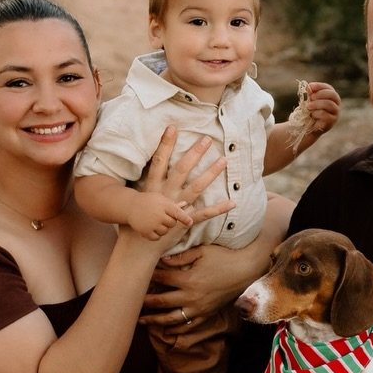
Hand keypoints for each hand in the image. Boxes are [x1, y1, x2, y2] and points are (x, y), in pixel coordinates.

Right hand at [127, 128, 231, 255]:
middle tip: (207, 139)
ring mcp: (177, 207)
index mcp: (154, 187)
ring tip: (223, 160)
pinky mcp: (185, 221)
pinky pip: (205, 214)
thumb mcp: (141, 197)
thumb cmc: (139, 219)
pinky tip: (233, 202)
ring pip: (196, 187)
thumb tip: (153, 166)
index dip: (165, 144)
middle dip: (194, 153)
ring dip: (211, 173)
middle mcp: (166, 194)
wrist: (139, 244)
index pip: (159, 161)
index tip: (172, 127)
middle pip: (181, 169)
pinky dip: (219, 209)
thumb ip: (150, 182)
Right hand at [130, 190, 196, 241]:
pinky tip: (151, 228)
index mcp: (164, 205)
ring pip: (165, 232)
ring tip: (154, 221)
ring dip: (162, 229)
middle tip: (161, 217)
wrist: (129, 206)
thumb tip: (186, 204)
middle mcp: (159, 215)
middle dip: (169, 222)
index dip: (184, 218)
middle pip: (172, 224)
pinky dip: (155, 235)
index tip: (190, 222)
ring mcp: (152, 224)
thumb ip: (172, 204)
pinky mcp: (146, 232)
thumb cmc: (147, 201)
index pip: (177, 213)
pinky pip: (157, 237)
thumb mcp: (160, 198)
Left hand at [141, 241, 259, 332]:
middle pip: (162, 301)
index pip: (162, 279)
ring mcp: (199, 308)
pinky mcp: (206, 314)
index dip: (149, 276)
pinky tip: (165, 331)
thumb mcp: (202, 251)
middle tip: (130, 302)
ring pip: (172, 318)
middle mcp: (192, 297)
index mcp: (189, 279)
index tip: (138, 275)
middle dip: (145, 302)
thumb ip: (181, 256)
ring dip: (155, 321)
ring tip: (141, 321)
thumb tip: (162, 260)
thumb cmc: (224, 257)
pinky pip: (188, 326)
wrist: (246, 270)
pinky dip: (176, 330)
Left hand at [300, 80, 340, 142]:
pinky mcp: (331, 122)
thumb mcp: (310, 101)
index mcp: (332, 97)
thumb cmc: (311, 112)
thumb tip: (308, 86)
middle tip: (310, 97)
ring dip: (317, 104)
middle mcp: (336, 104)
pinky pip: (325, 115)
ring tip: (308, 107)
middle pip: (332, 95)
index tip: (310, 86)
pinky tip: (312, 115)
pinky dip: (317, 113)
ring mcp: (335, 113)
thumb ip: (311, 94)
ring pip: (329, 104)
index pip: (329, 88)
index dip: (319, 86)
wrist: (310, 127)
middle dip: (320, 94)